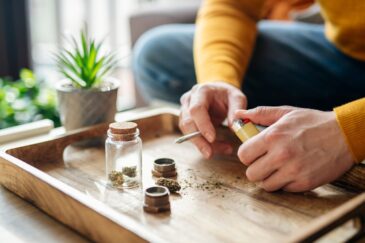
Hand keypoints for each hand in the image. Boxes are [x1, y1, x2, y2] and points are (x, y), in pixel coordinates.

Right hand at [179, 82, 245, 157]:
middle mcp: (189, 100)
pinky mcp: (186, 120)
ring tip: (224, 149)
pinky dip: (204, 144)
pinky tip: (218, 147)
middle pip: (187, 122)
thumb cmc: (227, 94)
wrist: (218, 92)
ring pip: (187, 131)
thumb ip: (237, 109)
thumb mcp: (237, 97)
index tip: (212, 138)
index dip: (203, 125)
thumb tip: (233, 127)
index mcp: (201, 91)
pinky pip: (191, 135)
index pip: (196, 109)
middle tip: (210, 153)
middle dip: (198, 140)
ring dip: (202, 144)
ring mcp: (184, 110)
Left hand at [235, 106, 354, 191]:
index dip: (247, 154)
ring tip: (278, 167)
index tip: (254, 152)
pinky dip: (285, 183)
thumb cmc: (313, 122)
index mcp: (273, 136)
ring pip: (265, 185)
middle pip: (251, 174)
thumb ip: (260, 114)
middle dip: (256, 168)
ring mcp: (294, 171)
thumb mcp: (286, 112)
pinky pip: (284, 189)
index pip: (243, 155)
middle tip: (265, 161)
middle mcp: (281, 155)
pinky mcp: (305, 183)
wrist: (345, 135)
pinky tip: (292, 171)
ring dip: (269, 178)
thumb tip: (238, 114)